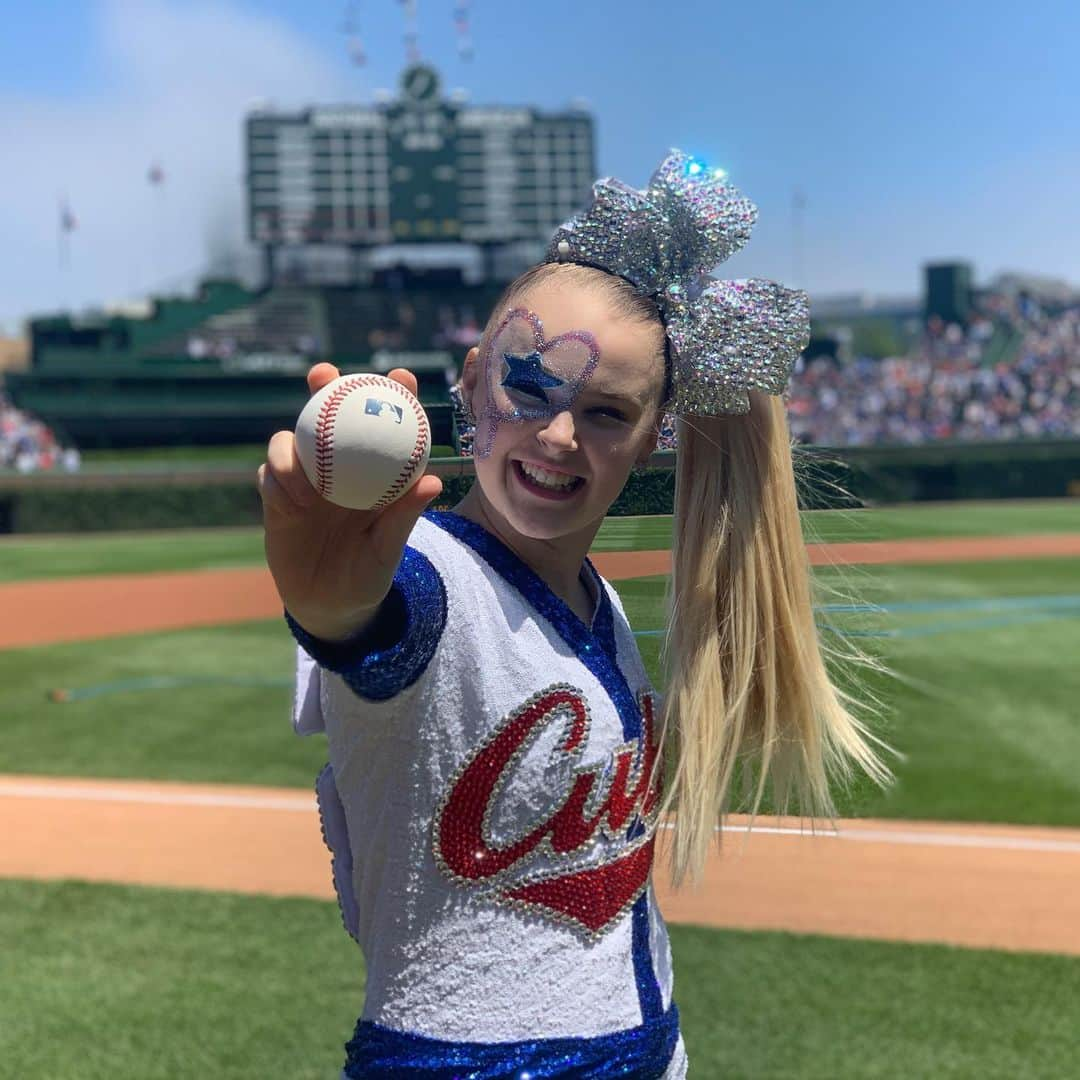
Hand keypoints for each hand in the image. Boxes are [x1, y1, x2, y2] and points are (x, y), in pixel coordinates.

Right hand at [257, 363, 442, 641]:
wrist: (331, 606)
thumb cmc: (368, 574)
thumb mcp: (389, 549)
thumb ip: (404, 516)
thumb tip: (432, 482)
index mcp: (370, 473)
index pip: (383, 425)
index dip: (392, 394)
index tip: (402, 376)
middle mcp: (335, 469)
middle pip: (325, 415)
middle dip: (323, 385)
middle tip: (325, 375)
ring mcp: (302, 481)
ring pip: (288, 442)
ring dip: (292, 448)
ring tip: (307, 479)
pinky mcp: (276, 499)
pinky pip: (269, 478)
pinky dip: (277, 481)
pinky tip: (292, 502)